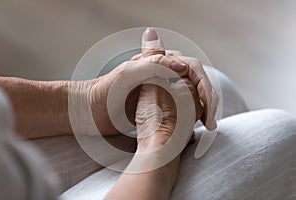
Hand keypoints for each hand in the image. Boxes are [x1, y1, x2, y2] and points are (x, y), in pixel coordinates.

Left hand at [82, 28, 217, 135]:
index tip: (207, 106)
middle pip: (196, 82)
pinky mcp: (157, 105)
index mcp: (157, 63)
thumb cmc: (105, 91)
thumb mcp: (128, 74)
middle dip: (208, 99)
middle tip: (210, 120)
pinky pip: (181, 108)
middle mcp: (162, 74)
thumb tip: (184, 65)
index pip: (192, 68)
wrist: (90, 113)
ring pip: (191, 95)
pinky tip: (193, 127)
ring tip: (206, 124)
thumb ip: (154, 64)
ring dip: (202, 108)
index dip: (203, 85)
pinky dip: (191, 116)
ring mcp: (161, 90)